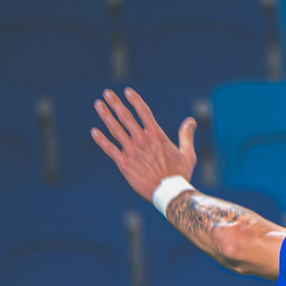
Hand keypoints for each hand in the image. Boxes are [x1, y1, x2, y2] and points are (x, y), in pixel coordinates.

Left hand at [91, 88, 196, 203]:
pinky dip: (101, 140)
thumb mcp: (188, 154)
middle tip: (107, 93)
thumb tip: (191, 121)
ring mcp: (132, 152)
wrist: (170, 194)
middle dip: (116, 104)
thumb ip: (187, 136)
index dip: (135, 101)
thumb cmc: (180, 175)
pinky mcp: (124, 164)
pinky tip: (94, 131)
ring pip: (116, 130)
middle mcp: (143, 141)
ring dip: (106, 116)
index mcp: (157, 137)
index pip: (144, 113)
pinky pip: (110, 150)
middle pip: (126, 118)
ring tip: (98, 105)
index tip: (127, 91)